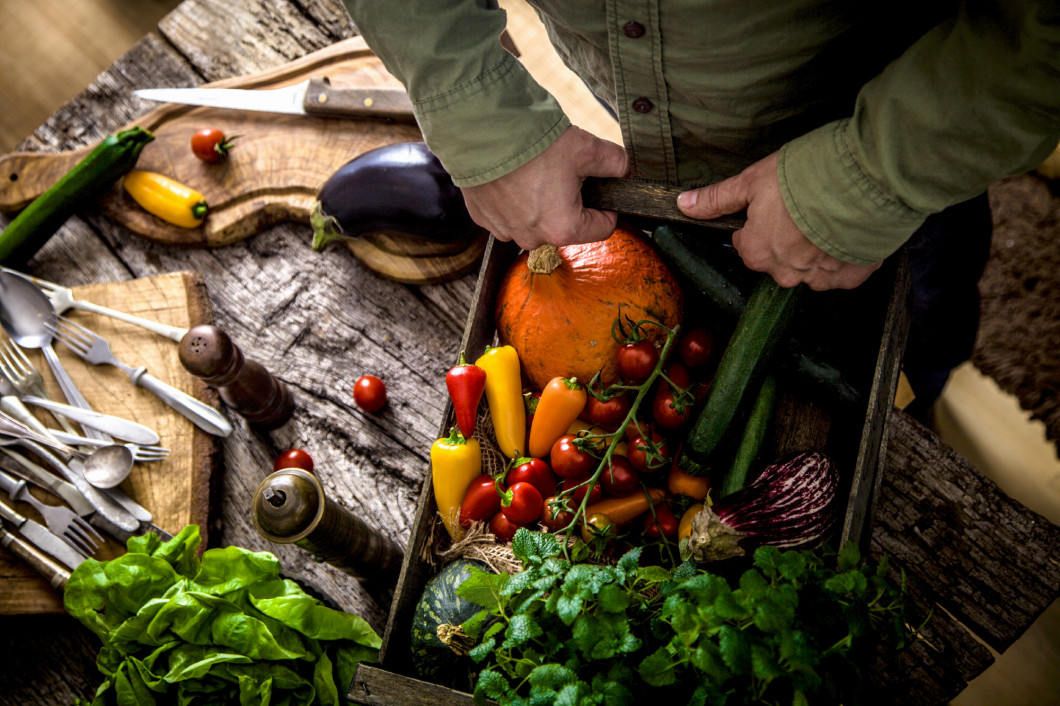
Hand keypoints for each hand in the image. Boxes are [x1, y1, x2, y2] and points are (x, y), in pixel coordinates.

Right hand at [461, 125, 629, 250]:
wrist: (481, 130)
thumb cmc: (533, 143)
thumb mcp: (587, 148)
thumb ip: (616, 162)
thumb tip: (627, 169)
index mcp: (563, 229)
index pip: (602, 228)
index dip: (608, 207)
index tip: (602, 188)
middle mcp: (533, 239)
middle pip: (566, 225)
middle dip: (570, 201)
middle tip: (563, 170)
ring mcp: (504, 230)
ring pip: (535, 220)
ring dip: (539, 201)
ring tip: (535, 170)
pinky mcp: (483, 218)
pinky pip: (507, 213)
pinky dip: (512, 199)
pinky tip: (512, 174)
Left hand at [677, 152, 880, 290]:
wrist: (863, 182)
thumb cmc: (804, 178)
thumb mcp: (752, 181)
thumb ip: (718, 199)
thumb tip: (684, 204)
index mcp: (755, 252)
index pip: (748, 244)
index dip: (761, 221)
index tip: (777, 204)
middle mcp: (784, 273)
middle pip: (778, 258)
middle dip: (789, 237)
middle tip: (805, 207)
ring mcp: (818, 278)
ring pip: (810, 267)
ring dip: (818, 247)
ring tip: (830, 216)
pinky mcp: (851, 276)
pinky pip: (842, 272)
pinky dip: (845, 255)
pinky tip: (848, 231)